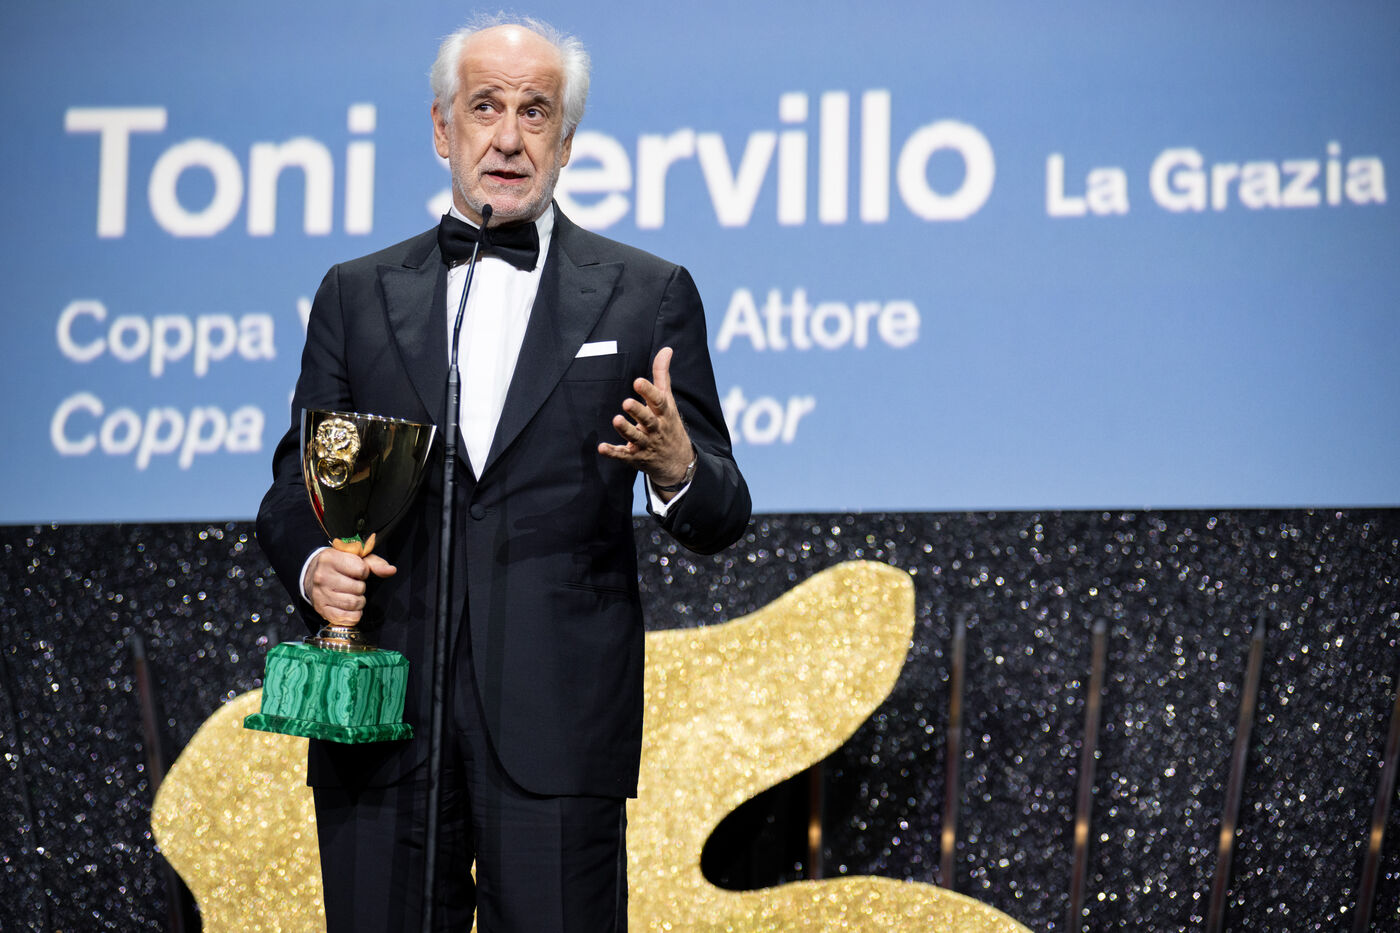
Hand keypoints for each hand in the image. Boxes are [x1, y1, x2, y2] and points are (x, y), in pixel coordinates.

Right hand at [303, 546, 396, 625]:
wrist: (312, 574)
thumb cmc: (339, 564)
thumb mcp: (356, 558)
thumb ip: (375, 564)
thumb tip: (391, 570)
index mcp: (330, 559)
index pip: (361, 570)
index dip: (364, 572)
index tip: (357, 572)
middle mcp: (322, 576)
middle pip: (358, 588)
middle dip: (361, 588)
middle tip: (354, 585)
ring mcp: (320, 594)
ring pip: (353, 604)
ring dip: (359, 601)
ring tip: (353, 595)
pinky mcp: (321, 609)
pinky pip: (345, 617)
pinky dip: (353, 615)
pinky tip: (350, 608)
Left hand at [597, 346, 693, 489]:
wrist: (677, 461)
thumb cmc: (668, 424)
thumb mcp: (668, 400)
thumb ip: (662, 375)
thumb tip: (666, 349)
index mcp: (664, 413)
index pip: (658, 401)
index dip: (649, 392)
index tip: (638, 381)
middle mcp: (656, 429)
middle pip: (647, 420)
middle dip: (638, 412)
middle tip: (626, 402)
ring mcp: (646, 444)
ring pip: (635, 438)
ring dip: (626, 430)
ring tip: (616, 420)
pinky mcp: (635, 457)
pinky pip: (623, 455)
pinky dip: (613, 452)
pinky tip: (601, 448)